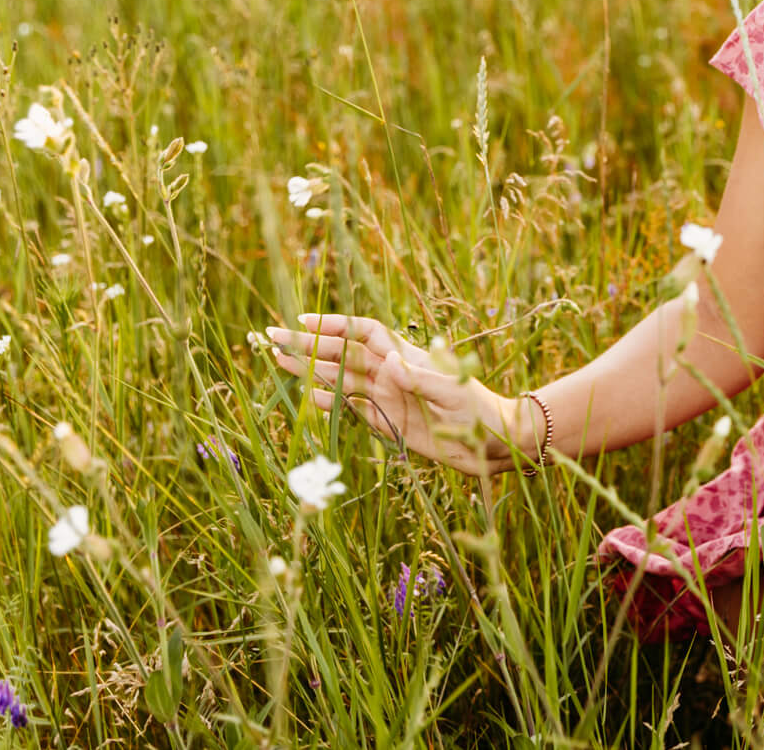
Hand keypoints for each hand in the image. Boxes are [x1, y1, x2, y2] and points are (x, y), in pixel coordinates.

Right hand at [265, 314, 518, 476]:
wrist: (492, 443)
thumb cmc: (479, 412)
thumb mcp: (452, 391)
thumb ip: (419, 378)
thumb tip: (388, 363)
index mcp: (407, 356)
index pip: (363, 332)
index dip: (335, 324)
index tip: (303, 321)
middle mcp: (391, 372)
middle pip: (342, 353)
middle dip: (308, 344)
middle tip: (271, 337)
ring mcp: (387, 396)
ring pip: (340, 378)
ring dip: (310, 369)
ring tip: (277, 361)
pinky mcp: (387, 420)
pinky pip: (350, 407)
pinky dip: (328, 401)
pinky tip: (307, 395)